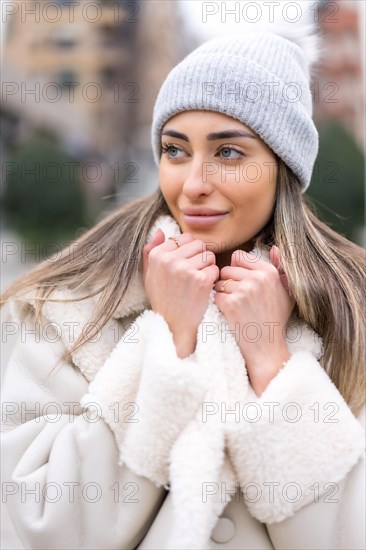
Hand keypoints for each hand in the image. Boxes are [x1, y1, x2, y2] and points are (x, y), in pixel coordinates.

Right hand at [142, 229, 218, 357]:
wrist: (173, 327)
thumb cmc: (163, 300)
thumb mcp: (149, 276)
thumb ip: (151, 251)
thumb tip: (161, 231)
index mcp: (157, 255)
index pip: (183, 238)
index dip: (189, 252)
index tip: (185, 267)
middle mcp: (169, 259)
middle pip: (199, 244)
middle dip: (200, 258)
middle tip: (193, 275)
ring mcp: (185, 269)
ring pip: (209, 256)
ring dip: (207, 268)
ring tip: (197, 283)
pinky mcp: (201, 280)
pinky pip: (215, 269)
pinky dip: (213, 280)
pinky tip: (203, 290)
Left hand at [214, 246, 295, 394]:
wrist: (266, 347)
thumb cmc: (275, 318)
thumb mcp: (287, 292)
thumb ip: (281, 268)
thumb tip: (273, 247)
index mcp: (269, 271)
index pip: (239, 256)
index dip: (237, 270)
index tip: (243, 284)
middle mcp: (257, 278)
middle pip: (227, 269)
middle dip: (228, 283)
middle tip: (239, 300)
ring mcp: (243, 290)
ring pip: (219, 282)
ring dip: (223, 294)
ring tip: (236, 308)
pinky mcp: (230, 303)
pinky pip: (215, 296)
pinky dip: (219, 305)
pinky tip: (231, 315)